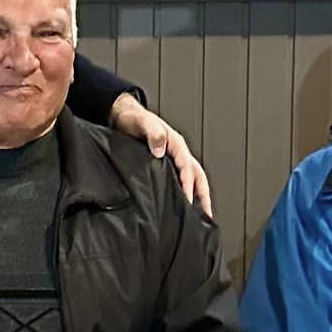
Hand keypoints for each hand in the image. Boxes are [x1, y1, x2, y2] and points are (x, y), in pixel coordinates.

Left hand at [109, 93, 211, 217]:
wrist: (124, 116)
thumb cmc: (133, 119)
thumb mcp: (142, 123)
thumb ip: (152, 133)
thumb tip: (160, 150)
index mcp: (175, 143)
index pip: (187, 167)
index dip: (188, 184)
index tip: (188, 200)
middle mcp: (178, 151)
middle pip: (197, 175)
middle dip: (203, 195)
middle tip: (206, 215)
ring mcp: (174, 158)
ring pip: (193, 178)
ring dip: (199, 196)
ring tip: (201, 215)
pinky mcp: (166, 164)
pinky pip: (181, 179)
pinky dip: (188, 192)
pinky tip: (184, 204)